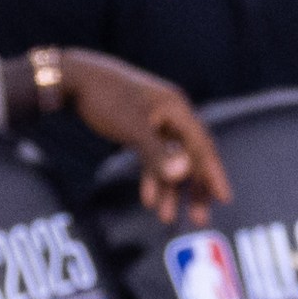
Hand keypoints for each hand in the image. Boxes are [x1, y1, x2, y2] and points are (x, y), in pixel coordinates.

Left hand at [57, 48, 230, 222]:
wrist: (73, 79)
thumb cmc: (105, 99)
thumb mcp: (133, 128)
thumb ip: (157, 152)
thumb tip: (183, 174)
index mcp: (176, 109)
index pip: (202, 145)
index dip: (213, 173)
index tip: (224, 198)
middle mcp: (171, 114)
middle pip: (191, 156)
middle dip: (194, 188)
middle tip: (200, 219)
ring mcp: (156, 121)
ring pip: (171, 160)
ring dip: (170, 189)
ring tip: (167, 217)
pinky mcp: (140, 128)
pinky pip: (154, 156)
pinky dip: (152, 177)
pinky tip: (148, 199)